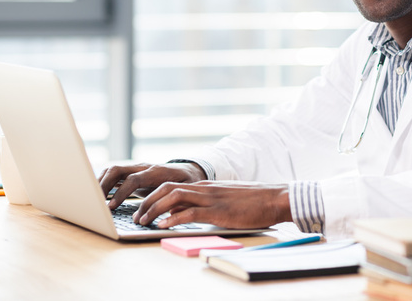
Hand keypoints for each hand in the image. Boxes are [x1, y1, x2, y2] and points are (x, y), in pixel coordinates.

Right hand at [98, 162, 205, 209]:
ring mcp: (137, 168)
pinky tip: (97, 194)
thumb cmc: (188, 183)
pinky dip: (103, 182)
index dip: (121, 193)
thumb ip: (174, 199)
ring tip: (91, 200)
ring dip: (100, 182)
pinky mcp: (133, 173)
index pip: (133, 179)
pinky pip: (114, 174)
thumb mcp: (186, 190)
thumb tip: (166, 212)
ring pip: (113, 169)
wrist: (189, 170)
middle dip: (103, 185)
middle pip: (118, 169)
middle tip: (95, 203)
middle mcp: (144, 167)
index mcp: (157, 172)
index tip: (111, 208)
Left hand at [132, 181, 292, 229]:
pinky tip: (162, 226)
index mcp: (205, 186)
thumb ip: (202, 204)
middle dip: (147, 201)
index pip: (171, 185)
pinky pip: (189, 212)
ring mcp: (210, 198)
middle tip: (136, 215)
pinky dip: (171, 219)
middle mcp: (204, 189)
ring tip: (143, 221)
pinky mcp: (217, 211)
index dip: (152, 195)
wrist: (275, 198)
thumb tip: (180, 213)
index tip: (141, 207)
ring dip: (154, 209)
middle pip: (166, 188)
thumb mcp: (224, 200)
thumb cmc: (253, 201)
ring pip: (173, 197)